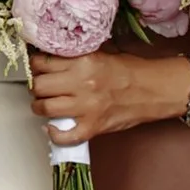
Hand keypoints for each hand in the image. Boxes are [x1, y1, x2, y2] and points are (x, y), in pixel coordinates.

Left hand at [25, 48, 189, 143]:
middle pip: (39, 87)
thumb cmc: (131, 70)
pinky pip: (65, 136)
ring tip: (44, 104)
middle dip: (35, 86)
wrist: (154, 89)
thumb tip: (50, 60)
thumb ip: (76, 57)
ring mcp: (87, 107)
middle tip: (39, 87)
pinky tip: (52, 127)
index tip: (35, 68)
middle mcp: (82, 83)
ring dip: (40, 107)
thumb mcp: (101, 53)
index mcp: (83, 62)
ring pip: (45, 108)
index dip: (35, 66)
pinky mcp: (93, 127)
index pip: (42, 63)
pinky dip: (54, 134)